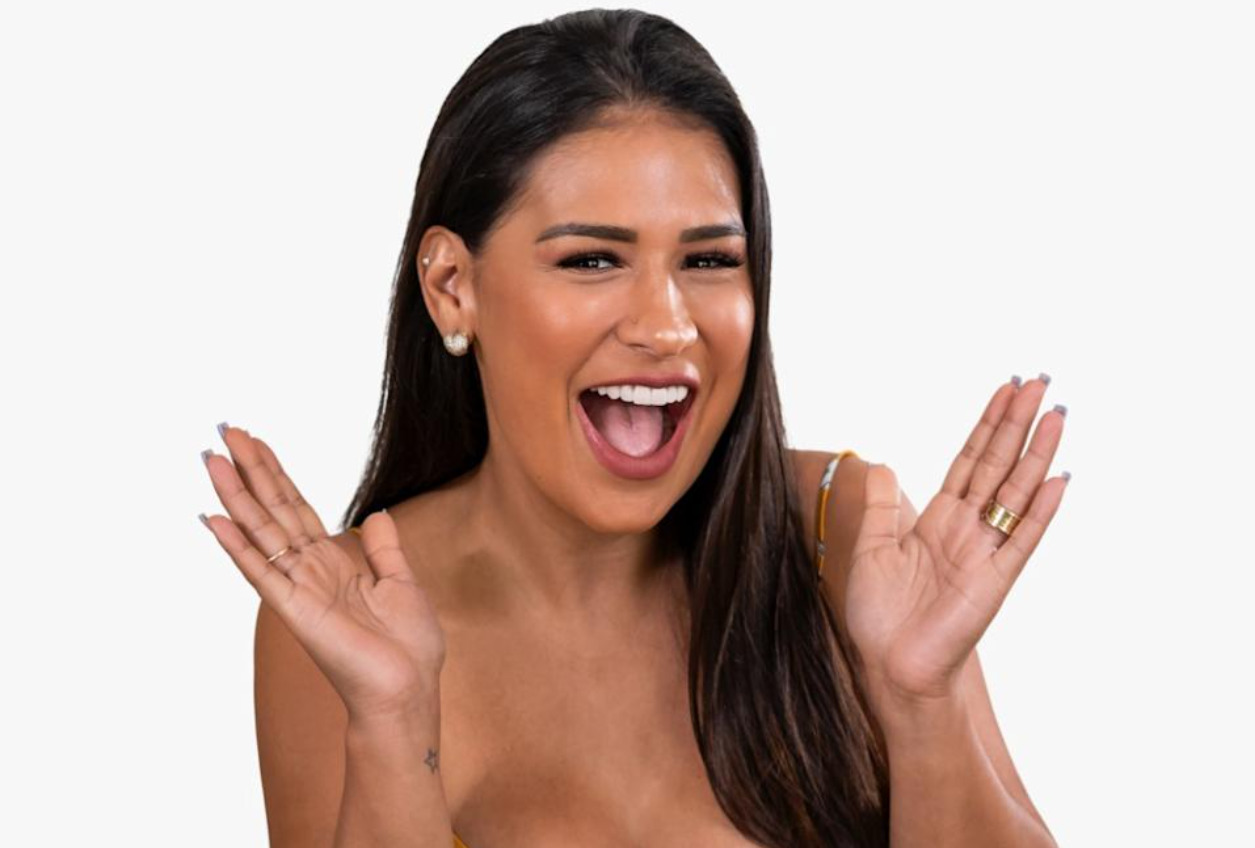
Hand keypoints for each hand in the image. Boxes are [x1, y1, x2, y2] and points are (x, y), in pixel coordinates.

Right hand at [199, 425, 445, 722]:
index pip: (296, 508)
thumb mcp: (402, 582)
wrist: (408, 689)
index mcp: (333, 563)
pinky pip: (261, 573)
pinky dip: (238, 547)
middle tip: (225, 431)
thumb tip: (376, 514)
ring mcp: (298, 589)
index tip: (254, 441)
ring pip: (261, 532)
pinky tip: (215, 520)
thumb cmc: (408, 646)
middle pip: (273, 510)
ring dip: (236, 496)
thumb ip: (384, 548)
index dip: (276, 473)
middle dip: (250, 470)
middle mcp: (309, 571)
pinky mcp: (295, 611)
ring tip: (212, 460)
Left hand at [843, 376, 1067, 713]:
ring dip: (1036, 452)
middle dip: (1017, 423)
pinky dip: (1040, 510)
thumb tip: (880, 464)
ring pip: (1016, 491)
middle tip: (1040, 382)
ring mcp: (986, 552)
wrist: (889, 665)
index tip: (1006, 390)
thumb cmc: (879, 614)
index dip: (987, 425)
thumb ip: (879, 507)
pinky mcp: (995, 580)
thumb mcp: (869, 549)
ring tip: (1057, 413)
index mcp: (938, 519)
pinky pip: (1022, 539)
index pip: (969, 460)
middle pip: (998, 465)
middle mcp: (968, 529)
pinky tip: (1058, 478)